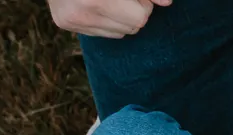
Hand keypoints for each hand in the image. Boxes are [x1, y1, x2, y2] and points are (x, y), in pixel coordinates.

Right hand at [47, 0, 169, 37]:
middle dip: (136, 10)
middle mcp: (82, 9)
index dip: (143, 3)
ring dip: (123, 17)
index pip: (140, 16)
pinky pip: (104, 33)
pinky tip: (97, 4)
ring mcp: (72, 18)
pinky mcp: (65, 23)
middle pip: (133, 26)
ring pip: (121, 32)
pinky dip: (108, 21)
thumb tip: (167, 3)